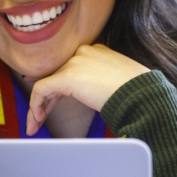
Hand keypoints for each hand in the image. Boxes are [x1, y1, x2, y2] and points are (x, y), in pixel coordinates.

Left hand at [27, 44, 148, 135]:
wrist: (142, 94)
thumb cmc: (138, 91)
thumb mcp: (120, 80)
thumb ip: (103, 81)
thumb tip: (95, 94)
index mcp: (97, 51)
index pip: (70, 69)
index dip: (59, 89)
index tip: (51, 104)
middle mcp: (83, 53)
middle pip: (57, 76)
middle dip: (47, 100)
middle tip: (39, 118)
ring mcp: (75, 62)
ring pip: (47, 83)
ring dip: (38, 106)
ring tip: (35, 124)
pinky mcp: (68, 76)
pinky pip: (41, 90)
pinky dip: (36, 105)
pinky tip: (38, 119)